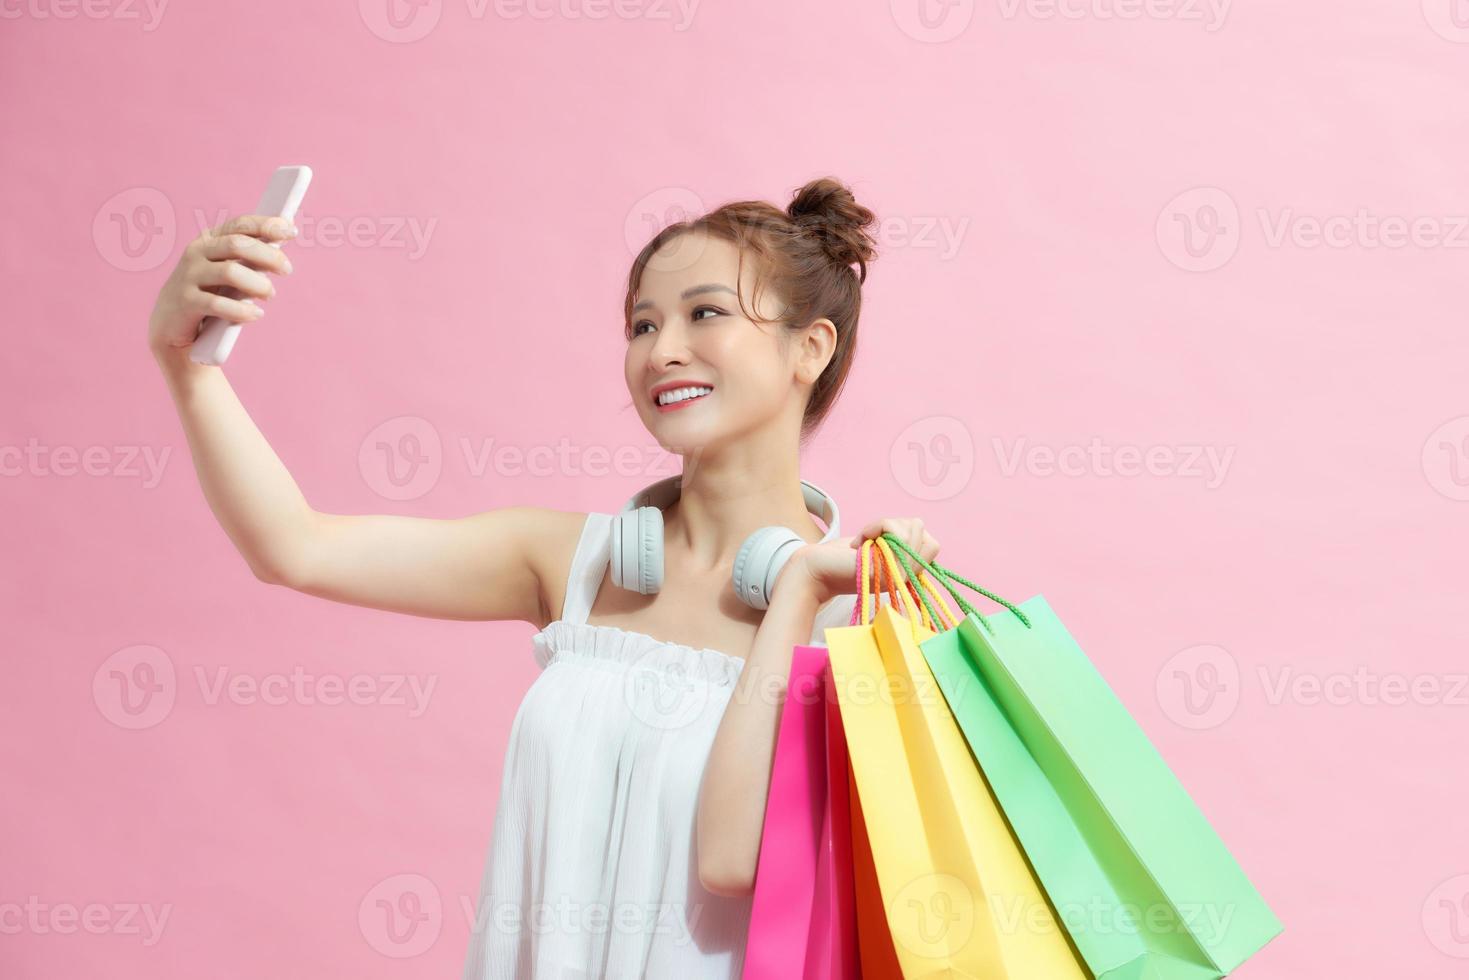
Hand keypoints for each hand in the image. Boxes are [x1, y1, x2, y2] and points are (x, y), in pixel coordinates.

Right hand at [147, 214, 296, 360]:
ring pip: (229, 272)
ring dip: (258, 284)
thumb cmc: (208, 293)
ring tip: (270, 295)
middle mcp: (196, 253)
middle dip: (268, 255)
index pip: (240, 225)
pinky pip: (218, 304)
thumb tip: (281, 242)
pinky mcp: (186, 302)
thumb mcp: (229, 272)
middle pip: (237, 244)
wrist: (170, 323)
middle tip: (287, 269)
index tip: (291, 230)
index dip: (266, 225)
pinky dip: (242, 310)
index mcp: (209, 241)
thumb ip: (250, 259)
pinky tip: (255, 314)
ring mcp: (189, 276)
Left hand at [780, 517, 940, 605]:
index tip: (881, 538)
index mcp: (906, 571)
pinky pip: (898, 535)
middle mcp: (906, 576)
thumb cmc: (843, 557)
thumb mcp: (879, 548)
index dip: (909, 533)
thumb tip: (921, 530)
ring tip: (867, 539)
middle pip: (925, 534)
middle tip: (872, 537)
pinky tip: (862, 539)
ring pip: (915, 530)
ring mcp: (897, 574)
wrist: (816, 569)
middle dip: (898, 526)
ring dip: (888, 525)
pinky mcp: (884, 570)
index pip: (932, 544)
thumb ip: (901, 542)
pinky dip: (879, 526)